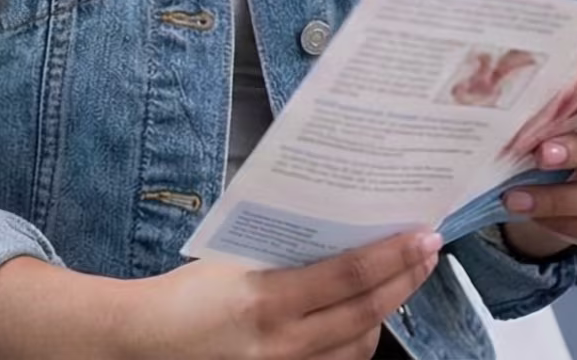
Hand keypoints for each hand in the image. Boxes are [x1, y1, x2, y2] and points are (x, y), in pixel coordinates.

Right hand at [115, 236, 442, 359]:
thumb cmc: (185, 296)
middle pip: (366, 312)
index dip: (393, 256)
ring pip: (360, 345)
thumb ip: (284, 254)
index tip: (423, 235)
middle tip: (429, 252)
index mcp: (266, 300)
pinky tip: (365, 318)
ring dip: (388, 311)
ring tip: (402, 280)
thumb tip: (339, 231)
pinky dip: (360, 339)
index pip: (349, 276)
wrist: (147, 342)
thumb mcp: (233, 261)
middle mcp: (283, 343)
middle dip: (405, 279)